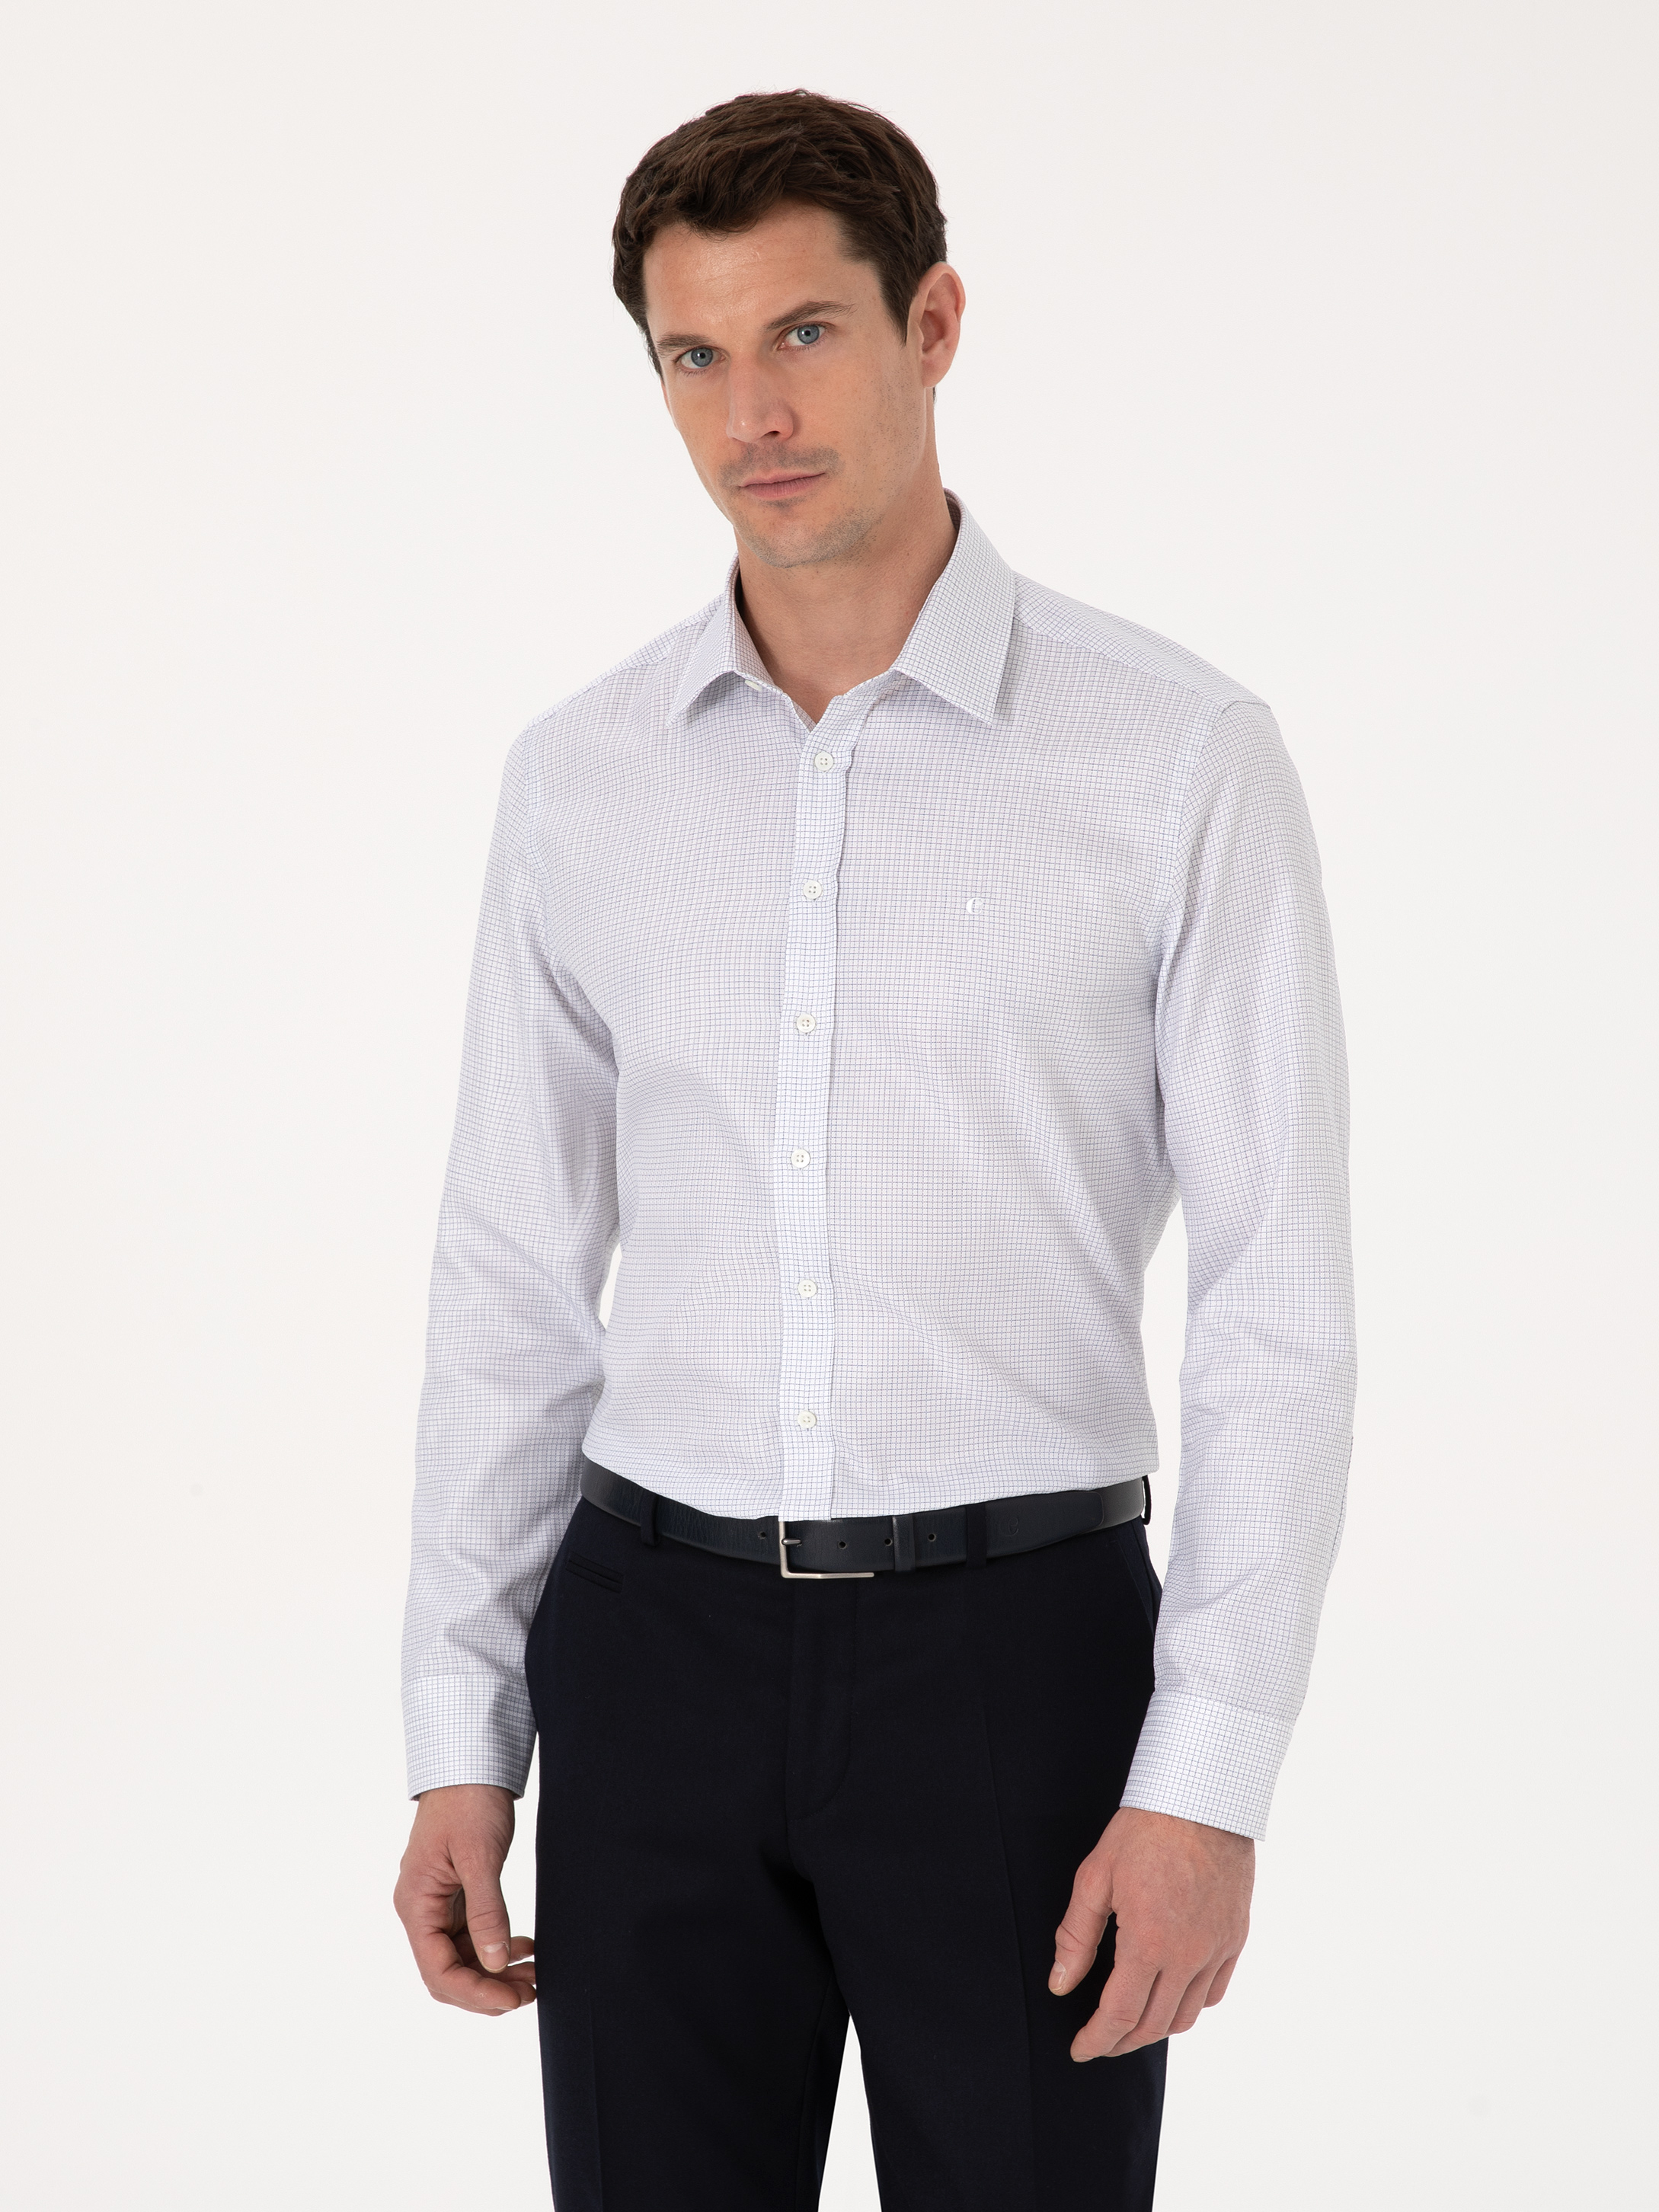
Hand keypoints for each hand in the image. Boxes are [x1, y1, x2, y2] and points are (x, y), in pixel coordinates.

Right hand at [393, 1783, 536, 2014]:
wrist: (471, 1763)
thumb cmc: (468, 1801)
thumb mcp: (480, 1856)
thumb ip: (486, 1912)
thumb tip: (493, 1962)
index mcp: (416, 1904)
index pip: (438, 1971)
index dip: (475, 1993)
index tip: (513, 1999)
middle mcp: (421, 1911)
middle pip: (448, 1973)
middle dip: (488, 1990)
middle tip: (531, 1991)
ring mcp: (438, 1904)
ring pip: (462, 1958)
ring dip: (496, 1972)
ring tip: (534, 1975)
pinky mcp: (456, 1895)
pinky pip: (472, 1937)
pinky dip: (496, 1947)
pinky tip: (524, 1948)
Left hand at [1049, 1805, 1252, 2059]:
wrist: (1201, 1796)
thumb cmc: (1144, 1829)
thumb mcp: (1095, 1877)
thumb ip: (1076, 1936)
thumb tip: (1061, 1983)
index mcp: (1149, 1942)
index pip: (1121, 2015)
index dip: (1097, 2040)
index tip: (1080, 2050)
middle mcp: (1188, 1955)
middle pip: (1154, 2024)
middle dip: (1121, 2041)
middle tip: (1099, 2040)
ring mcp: (1217, 1948)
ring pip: (1187, 2015)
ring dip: (1155, 2028)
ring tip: (1131, 2023)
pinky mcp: (1235, 1937)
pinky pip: (1214, 1991)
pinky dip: (1190, 2006)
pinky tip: (1170, 1996)